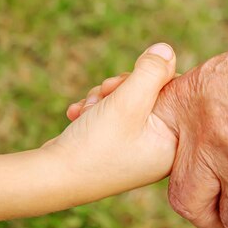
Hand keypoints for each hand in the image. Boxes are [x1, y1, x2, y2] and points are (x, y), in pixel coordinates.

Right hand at [41, 43, 177, 205]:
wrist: (52, 178)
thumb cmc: (94, 145)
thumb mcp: (126, 101)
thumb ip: (151, 72)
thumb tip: (167, 50)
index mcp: (172, 145)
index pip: (176, 95)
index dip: (150, 79)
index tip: (125, 84)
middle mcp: (159, 150)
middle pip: (150, 96)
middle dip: (120, 89)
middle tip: (103, 93)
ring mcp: (137, 150)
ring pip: (127, 102)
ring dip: (104, 97)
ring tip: (87, 108)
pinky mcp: (117, 148)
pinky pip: (113, 115)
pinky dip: (95, 110)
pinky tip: (78, 114)